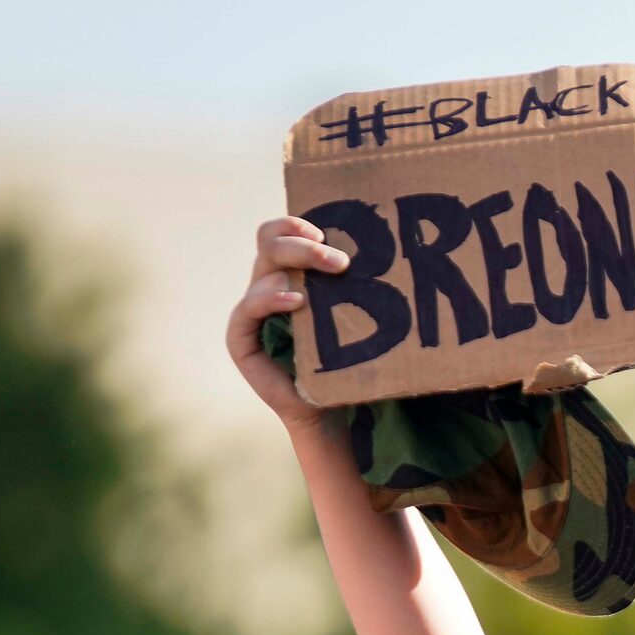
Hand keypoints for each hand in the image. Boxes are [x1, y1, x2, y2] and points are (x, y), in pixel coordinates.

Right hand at [226, 215, 349, 434]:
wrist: (328, 410)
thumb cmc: (345, 360)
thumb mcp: (352, 314)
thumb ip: (354, 285)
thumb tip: (392, 249)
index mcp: (289, 273)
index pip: (280, 233)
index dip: (295, 224)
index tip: (325, 232)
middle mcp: (267, 285)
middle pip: (270, 243)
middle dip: (303, 245)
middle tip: (339, 260)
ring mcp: (252, 310)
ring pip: (264, 270)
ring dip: (297, 266)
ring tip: (330, 276)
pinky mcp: (241, 338)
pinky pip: (248, 308)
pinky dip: (270, 298)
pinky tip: (296, 299)